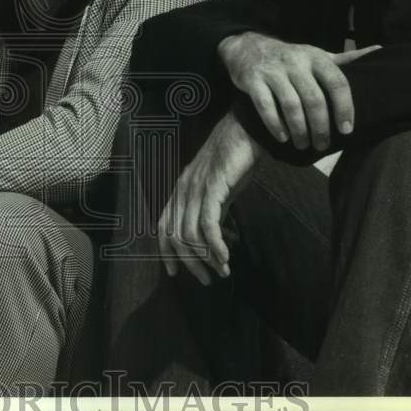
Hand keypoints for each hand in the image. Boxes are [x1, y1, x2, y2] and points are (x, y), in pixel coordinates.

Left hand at [158, 109, 261, 285]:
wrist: (247, 130)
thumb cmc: (236, 159)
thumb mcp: (221, 190)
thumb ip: (215, 211)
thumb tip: (217, 239)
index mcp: (181, 189)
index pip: (164, 226)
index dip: (165, 252)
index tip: (174, 273)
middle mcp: (183, 189)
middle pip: (175, 236)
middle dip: (190, 263)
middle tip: (208, 280)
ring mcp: (196, 187)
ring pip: (190, 234)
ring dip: (206, 258)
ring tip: (223, 271)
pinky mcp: (212, 187)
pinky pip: (207, 224)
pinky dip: (215, 246)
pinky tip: (226, 257)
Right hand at [218, 32, 379, 151]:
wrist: (248, 48)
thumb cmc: (290, 58)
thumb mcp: (317, 55)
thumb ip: (346, 59)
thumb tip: (380, 50)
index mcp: (316, 57)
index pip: (337, 82)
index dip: (344, 108)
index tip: (347, 130)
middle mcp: (296, 62)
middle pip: (314, 98)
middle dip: (321, 126)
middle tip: (323, 145)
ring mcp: (273, 71)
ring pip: (291, 105)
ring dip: (300, 130)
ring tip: (303, 145)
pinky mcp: (253, 80)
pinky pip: (265, 106)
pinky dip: (275, 125)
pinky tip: (283, 137)